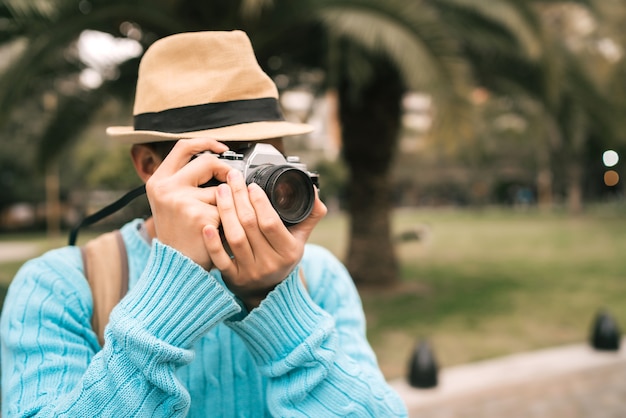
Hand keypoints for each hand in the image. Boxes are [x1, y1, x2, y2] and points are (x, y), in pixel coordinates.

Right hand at [145, 138, 230, 269]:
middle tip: (234, 182)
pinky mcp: (199, 216)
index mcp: (158, 181)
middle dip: (226, 171)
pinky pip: (227, 210)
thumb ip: (188, 181)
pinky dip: (229, 221)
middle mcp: (166, 188)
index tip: (223, 148)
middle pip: (207, 162)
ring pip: (221, 190)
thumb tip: (220, 160)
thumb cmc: (181, 236)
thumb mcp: (173, 203)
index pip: (183, 147)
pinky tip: (218, 232)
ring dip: (227, 205)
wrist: (178, 268)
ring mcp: (181, 201)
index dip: (206, 143)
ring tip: (217, 220)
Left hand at [203, 169, 326, 308]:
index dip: (259, 202)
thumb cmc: (282, 258)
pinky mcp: (232, 279)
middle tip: (231, 179)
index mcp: (288, 251)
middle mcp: (270, 263)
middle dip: (239, 198)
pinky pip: (220, 259)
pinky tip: (206, 226)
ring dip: (225, 211)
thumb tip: (313, 190)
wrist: (268, 291)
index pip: (271, 222)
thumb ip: (310, 214)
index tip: (251, 185)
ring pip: (235, 237)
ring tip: (221, 191)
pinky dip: (212, 242)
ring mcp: (250, 272)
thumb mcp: (300, 238)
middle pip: (250, 225)